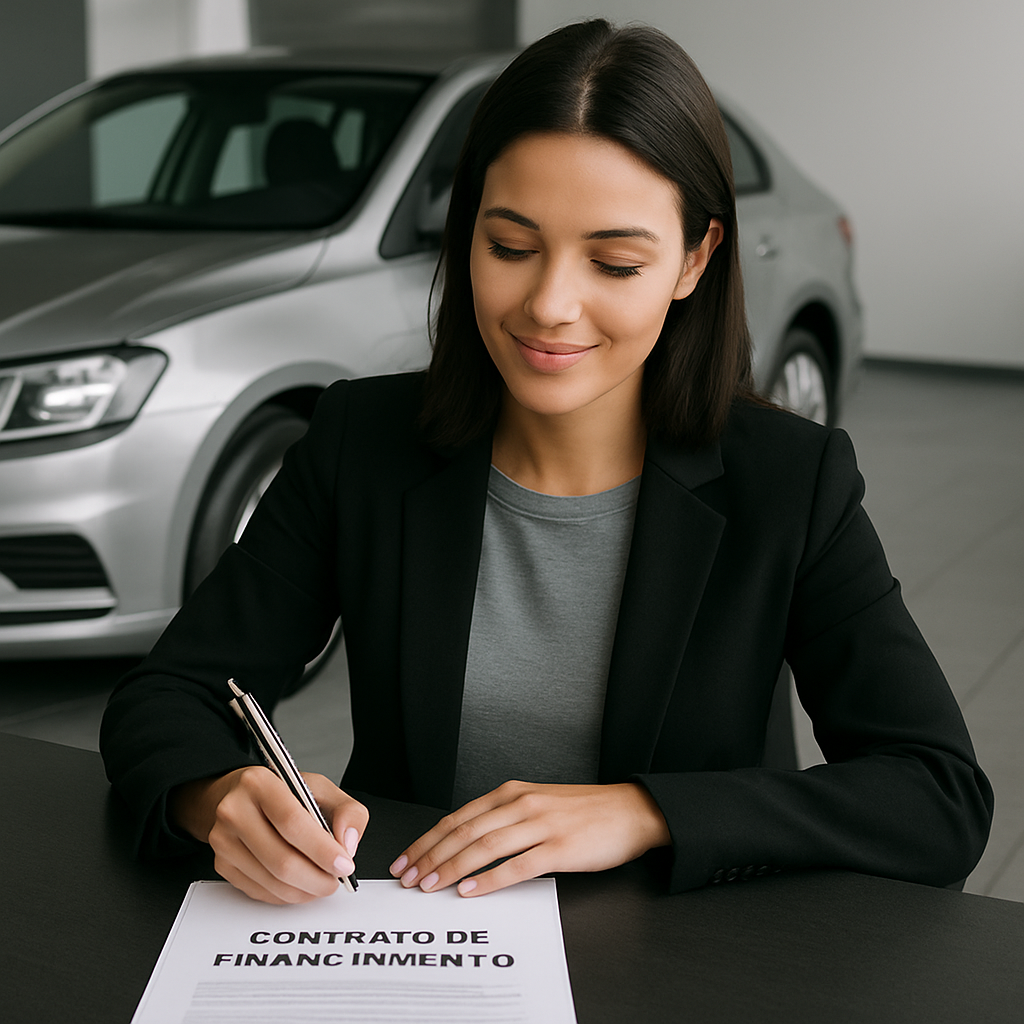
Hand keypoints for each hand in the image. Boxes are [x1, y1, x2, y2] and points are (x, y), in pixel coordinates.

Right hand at [170, 767, 368, 903]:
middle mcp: (234, 810)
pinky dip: (286, 895)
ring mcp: (223, 840)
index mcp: (259, 783)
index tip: (344, 864)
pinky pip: (259, 891)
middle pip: (281, 859)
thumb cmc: (282, 793)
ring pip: (271, 881)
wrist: (238, 798)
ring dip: (304, 891)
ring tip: (322, 883)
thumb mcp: (320, 788)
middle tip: (336, 880)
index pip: (292, 823)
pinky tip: (301, 885)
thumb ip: (346, 810)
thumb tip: (347, 844)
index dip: (322, 849)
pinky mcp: (222, 864)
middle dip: (317, 878)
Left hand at [388, 780, 668, 897]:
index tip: (407, 858)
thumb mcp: (538, 803)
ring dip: (451, 868)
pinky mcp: (559, 848)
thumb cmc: (585, 811)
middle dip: (430, 856)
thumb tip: (466, 842)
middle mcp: (521, 804)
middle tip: (408, 877)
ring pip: (484, 847)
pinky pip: (517, 866)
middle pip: (464, 832)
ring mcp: (540, 825)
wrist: (631, 810)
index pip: (458, 817)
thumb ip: (505, 818)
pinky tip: (471, 890)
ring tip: (430, 886)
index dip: (428, 840)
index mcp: (512, 793)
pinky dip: (489, 880)